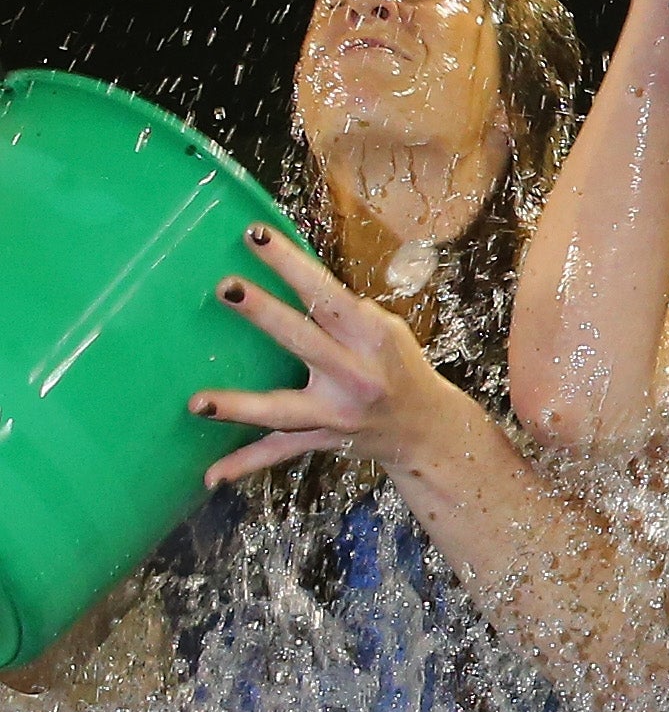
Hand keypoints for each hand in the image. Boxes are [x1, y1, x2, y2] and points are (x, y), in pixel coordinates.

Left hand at [192, 225, 474, 487]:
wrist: (428, 429)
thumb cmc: (398, 367)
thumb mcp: (385, 331)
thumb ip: (343, 313)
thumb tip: (293, 280)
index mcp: (372, 337)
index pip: (327, 294)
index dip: (291, 264)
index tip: (254, 235)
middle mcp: (357, 375)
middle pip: (304, 340)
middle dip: (265, 314)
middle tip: (226, 287)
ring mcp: (339, 413)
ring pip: (284, 410)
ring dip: (241, 408)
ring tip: (197, 403)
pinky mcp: (325, 439)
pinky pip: (281, 452)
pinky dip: (246, 464)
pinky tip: (209, 476)